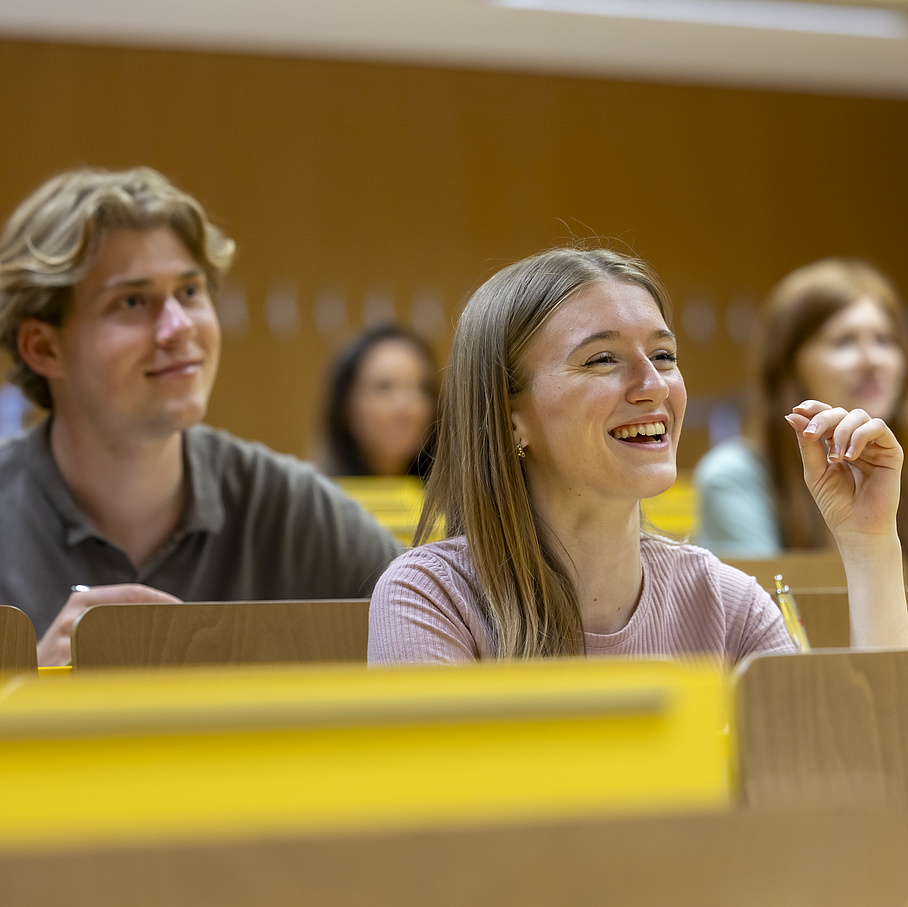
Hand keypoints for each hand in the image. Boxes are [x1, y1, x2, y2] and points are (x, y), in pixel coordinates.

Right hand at [37, 584, 181, 666]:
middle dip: (160, 620)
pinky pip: (103, 660)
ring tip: (169, 650)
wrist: (29, 668)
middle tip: (183, 629)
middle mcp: (76, 614)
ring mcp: (68, 638)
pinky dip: (125, 664)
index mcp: (85, 599)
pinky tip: (140, 670)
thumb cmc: (66, 646)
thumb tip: (164, 614)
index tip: (184, 608)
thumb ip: (113, 614)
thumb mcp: (85, 622)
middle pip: (130, 611)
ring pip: (120, 637)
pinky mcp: (64, 661)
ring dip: (147, 643)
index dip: (162, 599)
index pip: (133, 592)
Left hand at [785, 400, 902, 542]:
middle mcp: (855, 439)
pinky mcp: (890, 451)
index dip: (813, 407)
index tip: (797, 409)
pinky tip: (849, 456)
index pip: (826, 414)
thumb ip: (807, 444)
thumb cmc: (835, 502)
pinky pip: (877, 427)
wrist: (856, 526)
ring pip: (858, 416)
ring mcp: (873, 444)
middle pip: (839, 412)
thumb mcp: (814, 470)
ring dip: (841, 432)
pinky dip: (860, 436)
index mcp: (835, 442)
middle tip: (811, 435)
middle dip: (822, 420)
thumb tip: (793, 415)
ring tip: (835, 458)